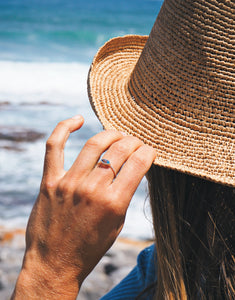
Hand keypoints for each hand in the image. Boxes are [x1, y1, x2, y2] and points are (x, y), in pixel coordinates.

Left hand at [12, 115, 155, 298]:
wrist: (55, 263)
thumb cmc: (90, 246)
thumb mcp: (117, 224)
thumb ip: (124, 194)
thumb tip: (131, 168)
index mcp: (114, 203)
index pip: (139, 163)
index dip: (149, 152)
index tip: (149, 151)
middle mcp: (93, 189)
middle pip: (120, 150)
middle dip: (133, 141)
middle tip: (135, 142)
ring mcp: (70, 183)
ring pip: (95, 143)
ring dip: (111, 134)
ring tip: (116, 134)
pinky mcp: (50, 181)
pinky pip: (55, 146)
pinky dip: (65, 127)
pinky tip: (77, 120)